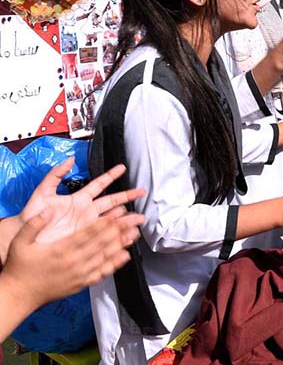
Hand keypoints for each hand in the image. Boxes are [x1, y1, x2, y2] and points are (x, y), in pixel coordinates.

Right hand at [0, 205, 143, 311]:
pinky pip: (102, 272)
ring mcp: (80, 274)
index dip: (105, 222)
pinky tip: (126, 255)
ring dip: (122, 243)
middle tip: (135, 218)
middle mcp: (74, 262)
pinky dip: (115, 264)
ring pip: (106, 256)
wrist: (20, 295)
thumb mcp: (20, 242)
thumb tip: (48, 210)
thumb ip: (34, 224)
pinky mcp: (82, 283)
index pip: (88, 233)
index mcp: (61, 249)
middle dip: (121, 229)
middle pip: (102, 242)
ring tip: (136, 233)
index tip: (119, 212)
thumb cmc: (20, 267)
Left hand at [18, 158, 144, 244]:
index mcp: (79, 199)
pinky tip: (127, 232)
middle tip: (141, 192)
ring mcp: (88, 224)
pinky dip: (117, 232)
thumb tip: (70, 159)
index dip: (111, 175)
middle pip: (112, 201)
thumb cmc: (32, 215)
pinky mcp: (86, 237)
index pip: (99, 184)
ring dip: (126, 216)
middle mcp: (86, 211)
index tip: (122, 167)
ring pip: (112, 218)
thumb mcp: (43, 191)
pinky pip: (105, 233)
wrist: (27, 236)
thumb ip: (56, 174)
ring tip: (138, 217)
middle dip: (128, 195)